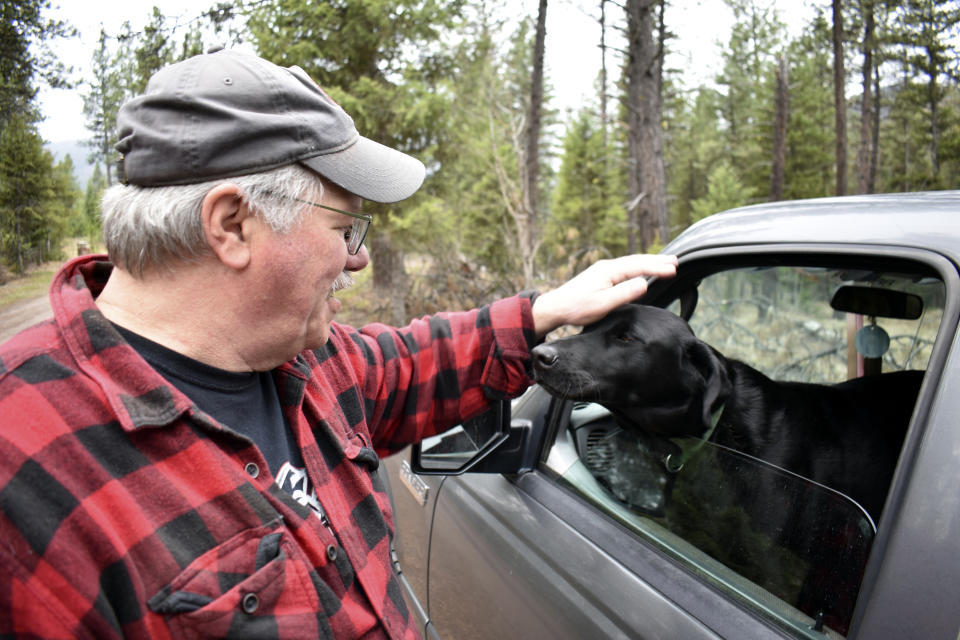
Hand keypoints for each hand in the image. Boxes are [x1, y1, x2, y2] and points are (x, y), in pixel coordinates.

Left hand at [531, 254, 677, 336]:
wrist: (556, 308)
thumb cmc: (577, 308)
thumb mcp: (603, 304)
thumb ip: (624, 293)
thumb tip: (644, 283)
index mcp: (609, 270)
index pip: (638, 266)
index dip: (657, 267)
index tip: (673, 269)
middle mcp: (607, 266)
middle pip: (636, 261)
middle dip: (656, 260)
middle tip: (676, 261)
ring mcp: (603, 270)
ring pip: (631, 264)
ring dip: (648, 263)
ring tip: (665, 264)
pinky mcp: (601, 276)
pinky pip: (625, 269)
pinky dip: (638, 268)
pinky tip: (643, 272)